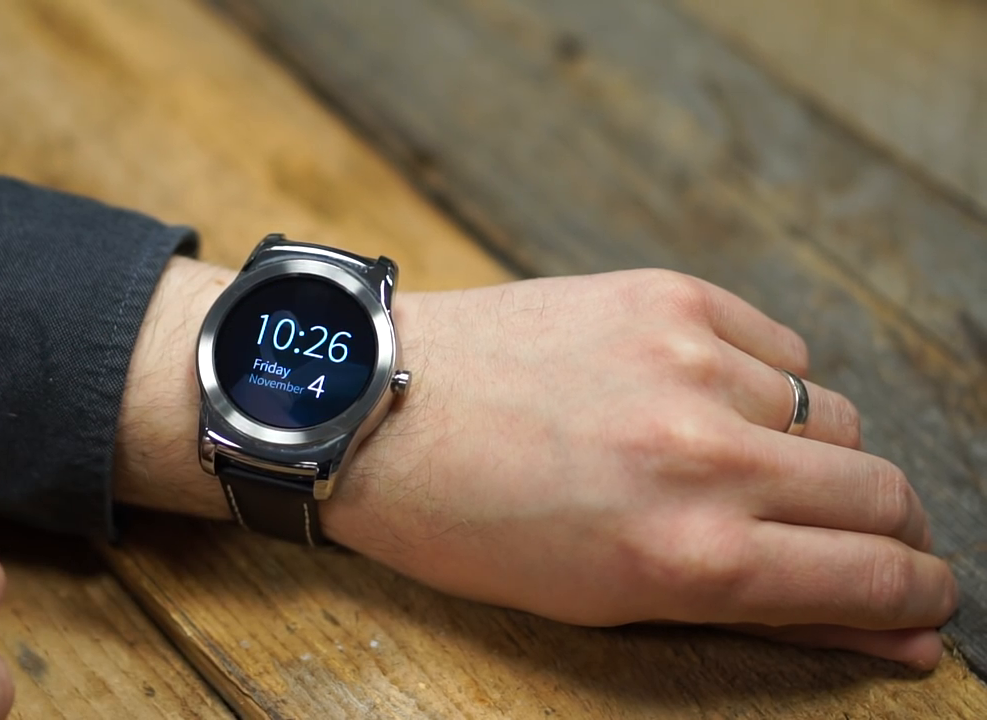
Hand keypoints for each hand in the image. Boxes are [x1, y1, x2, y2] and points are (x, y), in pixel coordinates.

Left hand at [325, 269, 956, 669]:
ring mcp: (690, 363)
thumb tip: (889, 627)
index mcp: (687, 556)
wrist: (376, 409)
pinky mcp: (668, 296)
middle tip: (852, 541)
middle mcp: (705, 457)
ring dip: (808, 456)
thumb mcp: (604, 601)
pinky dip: (762, 382)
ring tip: (729, 465)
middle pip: (882, 492)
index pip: (874, 578)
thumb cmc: (472, 526)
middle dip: (887, 532)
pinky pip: (781, 346)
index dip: (919, 598)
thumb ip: (755, 610)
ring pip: (834, 416)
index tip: (925, 599)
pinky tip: (702, 398)